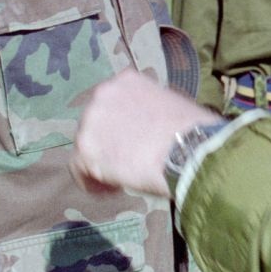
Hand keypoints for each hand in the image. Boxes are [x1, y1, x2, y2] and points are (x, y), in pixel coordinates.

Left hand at [70, 68, 220, 195]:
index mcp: (126, 80)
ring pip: (86, 146)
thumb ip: (151, 110)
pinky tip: (112, 190)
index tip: (134, 140)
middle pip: (96, 123)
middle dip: (109, 142)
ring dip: (102, 162)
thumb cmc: (192, 129)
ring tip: (122, 178)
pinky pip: (78, 169)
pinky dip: (93, 182)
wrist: (187, 149)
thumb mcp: (172, 105)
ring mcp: (91, 121)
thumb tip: (151, 127)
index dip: (121, 124)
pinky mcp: (85, 149)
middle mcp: (103, 94)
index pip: (113, 103)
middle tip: (127, 160)